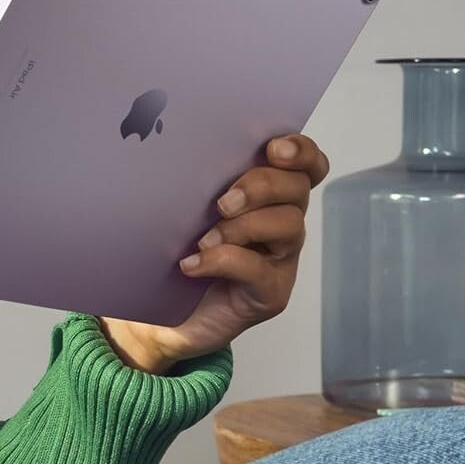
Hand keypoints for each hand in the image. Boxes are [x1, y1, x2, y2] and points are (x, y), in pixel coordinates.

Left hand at [98, 133, 330, 373]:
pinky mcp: (270, 293)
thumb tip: (176, 147)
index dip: (300, 151)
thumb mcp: (181, 209)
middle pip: (297, 188)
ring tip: (203, 239)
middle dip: (262, 186)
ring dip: (243, 226)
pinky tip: (192, 265)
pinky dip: (222, 261)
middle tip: (223, 202)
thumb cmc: (172, 254)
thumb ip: (195, 181)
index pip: (305, 164)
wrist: (159, 317)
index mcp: (267, 195)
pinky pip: (259, 270)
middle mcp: (281, 222)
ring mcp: (280, 259)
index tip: (273, 148)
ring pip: (288, 225)